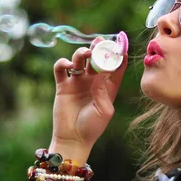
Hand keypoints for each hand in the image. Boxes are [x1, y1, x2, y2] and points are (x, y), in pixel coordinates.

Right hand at [50, 37, 127, 161]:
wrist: (73, 139)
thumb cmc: (92, 127)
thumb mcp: (104, 111)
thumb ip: (103, 91)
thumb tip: (99, 73)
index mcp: (108, 87)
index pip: (116, 66)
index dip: (118, 53)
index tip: (120, 42)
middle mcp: (93, 81)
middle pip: (97, 59)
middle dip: (99, 48)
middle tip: (100, 41)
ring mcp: (78, 82)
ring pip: (80, 59)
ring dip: (82, 52)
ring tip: (86, 52)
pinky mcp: (63, 86)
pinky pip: (61, 69)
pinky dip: (63, 63)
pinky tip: (68, 65)